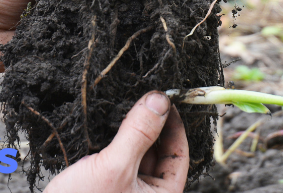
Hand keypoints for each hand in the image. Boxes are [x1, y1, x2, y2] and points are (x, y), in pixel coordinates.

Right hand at [46, 92, 188, 192]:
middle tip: (144, 98)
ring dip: (132, 129)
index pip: (179, 155)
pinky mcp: (103, 182)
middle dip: (152, 125)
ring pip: (136, 151)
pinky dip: (114, 139)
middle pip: (158, 151)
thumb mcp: (115, 167)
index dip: (174, 126)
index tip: (166, 100)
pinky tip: (106, 123)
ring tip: (126, 106)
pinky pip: (116, 155)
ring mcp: (124, 188)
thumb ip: (139, 133)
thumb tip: (160, 101)